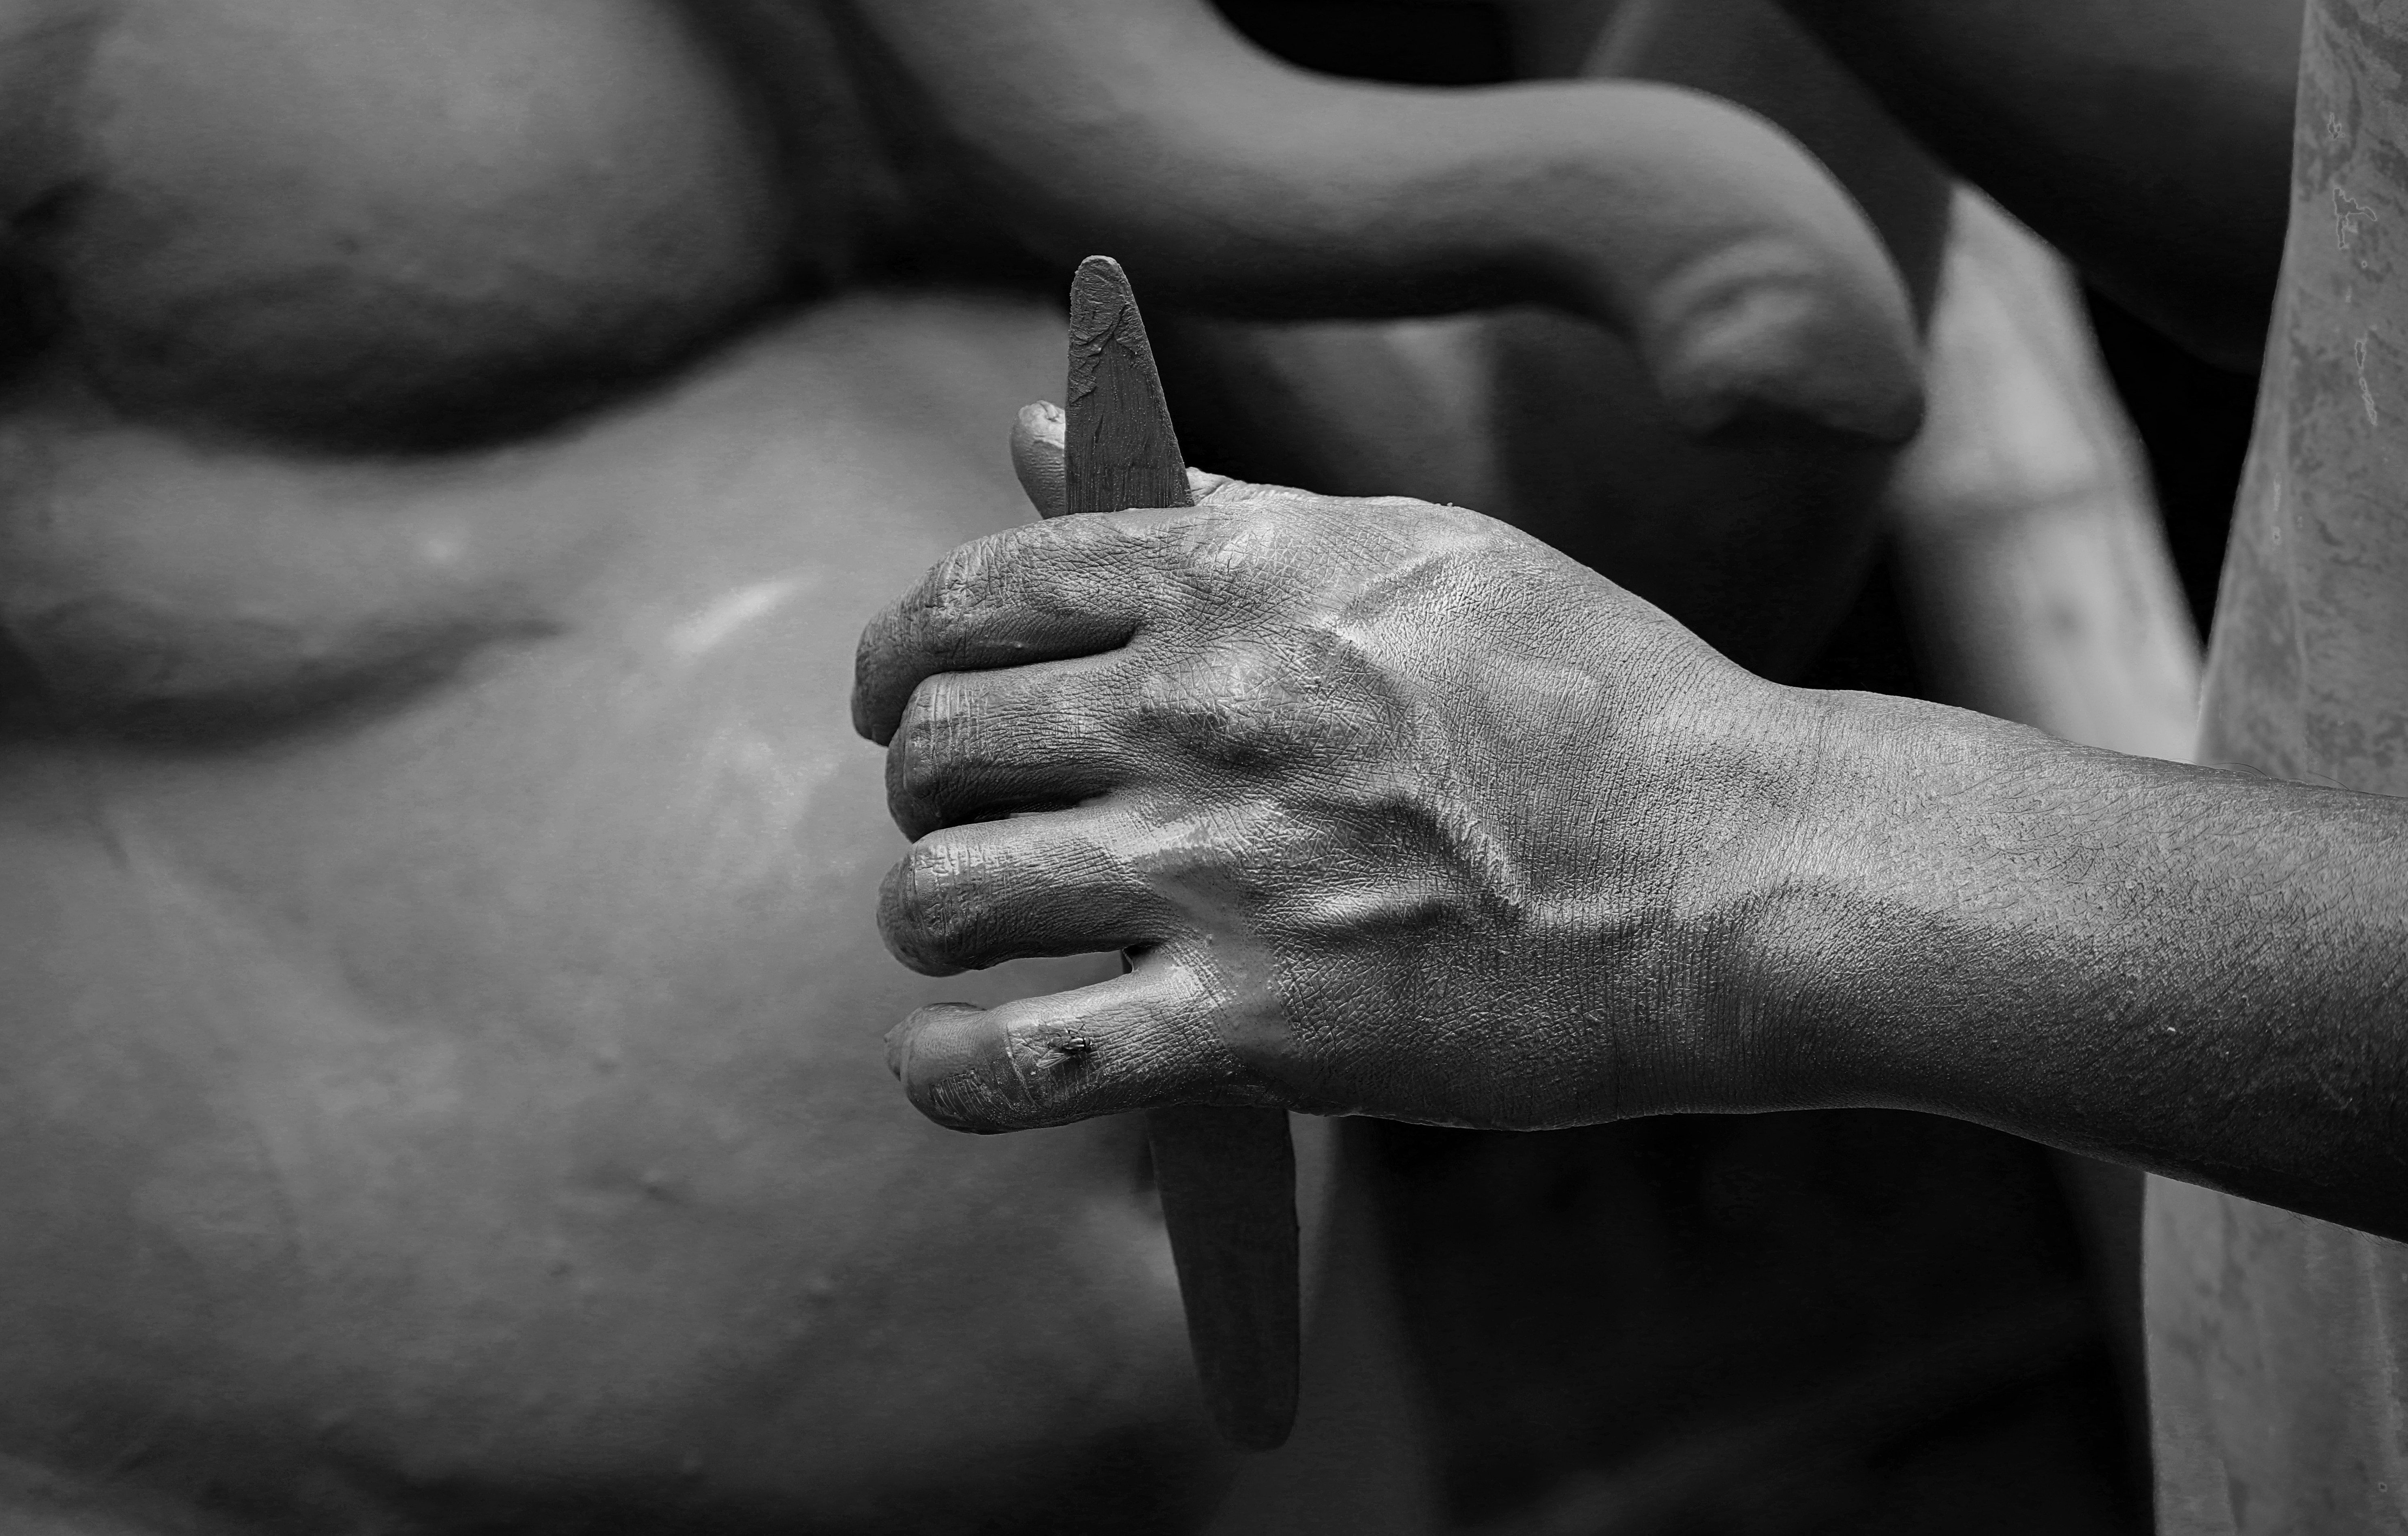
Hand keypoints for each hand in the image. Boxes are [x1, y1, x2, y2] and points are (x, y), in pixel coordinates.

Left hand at [852, 475, 1836, 1132]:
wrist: (1734, 864)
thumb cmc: (1588, 697)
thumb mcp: (1404, 545)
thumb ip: (1206, 497)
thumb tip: (1033, 429)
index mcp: (1230, 579)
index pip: (969, 598)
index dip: (904, 659)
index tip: (909, 706)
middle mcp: (1200, 710)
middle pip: (939, 750)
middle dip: (924, 795)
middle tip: (971, 826)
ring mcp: (1221, 872)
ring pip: (944, 897)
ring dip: (931, 926)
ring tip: (981, 939)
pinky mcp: (1258, 1027)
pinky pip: (1021, 1064)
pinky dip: (954, 1074)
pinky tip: (959, 1060)